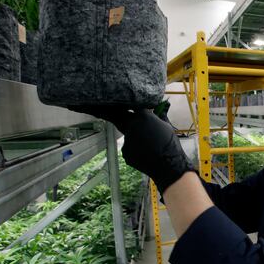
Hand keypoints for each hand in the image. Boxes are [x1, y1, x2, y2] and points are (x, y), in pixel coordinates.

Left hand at [77, 107, 195, 193]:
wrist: (169, 166)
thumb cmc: (170, 144)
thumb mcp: (166, 126)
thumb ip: (158, 115)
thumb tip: (156, 108)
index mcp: (143, 117)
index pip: (129, 104)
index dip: (122, 101)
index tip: (111, 98)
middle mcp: (132, 126)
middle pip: (116, 116)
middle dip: (106, 112)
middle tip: (93, 108)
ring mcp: (126, 140)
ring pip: (127, 134)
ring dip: (133, 136)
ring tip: (149, 146)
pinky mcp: (125, 152)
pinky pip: (129, 147)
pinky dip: (135, 149)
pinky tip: (146, 155)